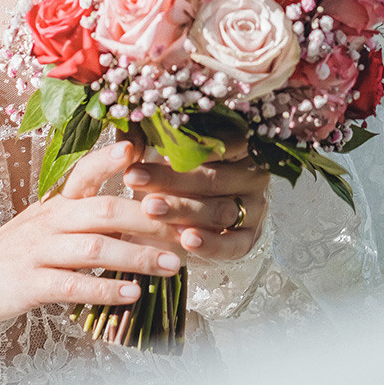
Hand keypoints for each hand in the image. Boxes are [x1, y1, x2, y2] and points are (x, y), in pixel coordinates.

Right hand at [0, 140, 189, 325]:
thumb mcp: (50, 224)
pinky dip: (105, 289)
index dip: (112, 159)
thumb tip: (146, 214)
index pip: (85, 171)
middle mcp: (50, 220)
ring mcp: (39, 252)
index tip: (142, 149)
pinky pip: (73, 285)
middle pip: (104, 210)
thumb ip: (91, 216)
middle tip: (186, 228)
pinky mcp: (31, 284)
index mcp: (57, 202)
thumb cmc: (19, 251)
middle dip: (149, 219)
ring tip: (173, 265)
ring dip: (138, 257)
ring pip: (94, 248)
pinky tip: (133, 294)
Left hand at [123, 128, 269, 263]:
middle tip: (133, 179)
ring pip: (220, 210)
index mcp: (241, 146)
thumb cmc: (177, 173)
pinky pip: (233, 244)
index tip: (149, 145)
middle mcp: (253, 175)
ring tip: (150, 209)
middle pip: (213, 178)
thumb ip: (147, 140)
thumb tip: (128, 146)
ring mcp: (255, 208)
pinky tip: (186, 240)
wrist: (185, 214)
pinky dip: (210, 244)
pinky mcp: (250, 238)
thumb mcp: (163, 150)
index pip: (219, 141)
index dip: (185, 145)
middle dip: (171, 180)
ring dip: (183, 210)